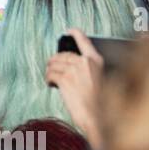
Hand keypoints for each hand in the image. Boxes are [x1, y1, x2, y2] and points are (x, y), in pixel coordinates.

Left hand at [44, 30, 102, 148]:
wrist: (97, 118)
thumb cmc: (99, 105)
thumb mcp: (99, 82)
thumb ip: (88, 71)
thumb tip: (71, 67)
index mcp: (97, 61)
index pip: (84, 40)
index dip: (74, 34)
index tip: (68, 31)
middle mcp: (85, 62)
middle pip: (64, 54)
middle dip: (55, 60)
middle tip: (52, 66)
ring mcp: (75, 70)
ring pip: (54, 63)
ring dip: (50, 70)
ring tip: (51, 78)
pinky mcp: (65, 79)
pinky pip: (51, 74)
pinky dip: (48, 79)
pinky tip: (50, 84)